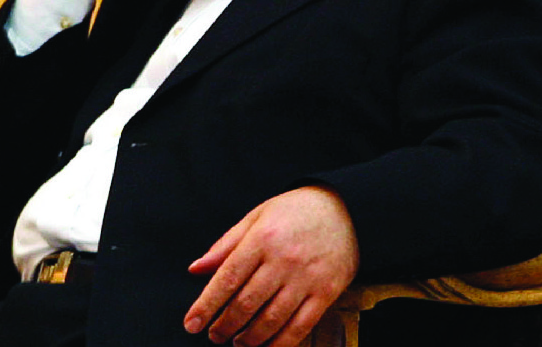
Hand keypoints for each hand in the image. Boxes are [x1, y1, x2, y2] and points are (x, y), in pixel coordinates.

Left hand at [185, 186, 359, 346]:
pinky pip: (300, 326)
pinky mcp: (327, 292)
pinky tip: (267, 346)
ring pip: (271, 320)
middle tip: (214, 334)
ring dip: (249, 338)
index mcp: (263, 238)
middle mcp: (284, 259)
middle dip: (224, 326)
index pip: (227, 279)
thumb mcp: (258, 215)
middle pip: (246, 303)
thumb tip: (196, 269)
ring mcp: (307, 278)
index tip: (191, 324)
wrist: (349, 208)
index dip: (205, 306)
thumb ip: (227, 244)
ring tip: (238, 341)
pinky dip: (280, 343)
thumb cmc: (298, 211)